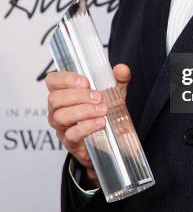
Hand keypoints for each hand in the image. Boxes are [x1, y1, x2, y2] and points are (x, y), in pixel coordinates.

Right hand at [45, 63, 131, 187]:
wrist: (109, 138)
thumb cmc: (103, 110)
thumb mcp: (113, 91)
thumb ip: (118, 78)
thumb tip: (122, 69)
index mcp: (64, 92)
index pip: (52, 80)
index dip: (66, 79)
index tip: (86, 82)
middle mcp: (57, 108)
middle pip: (55, 98)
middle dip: (78, 96)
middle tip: (98, 97)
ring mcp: (61, 126)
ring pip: (61, 116)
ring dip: (83, 111)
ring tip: (102, 110)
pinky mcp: (69, 142)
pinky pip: (71, 134)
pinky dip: (87, 127)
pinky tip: (101, 123)